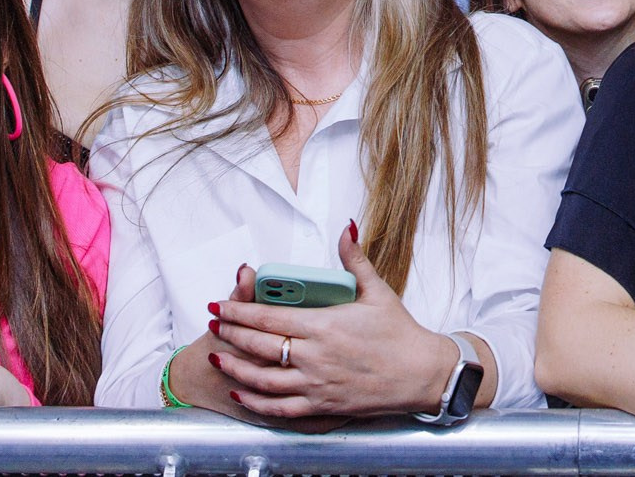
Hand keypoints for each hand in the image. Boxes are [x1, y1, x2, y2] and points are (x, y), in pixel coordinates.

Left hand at [206, 225, 459, 419]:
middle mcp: (314, 357)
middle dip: (231, 334)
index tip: (219, 305)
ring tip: (218, 357)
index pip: (269, 317)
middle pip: (259, 346)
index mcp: (324, 326)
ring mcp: (316, 385)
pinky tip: (240, 394)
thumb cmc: (400, 334)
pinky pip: (279, 408)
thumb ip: (355, 260)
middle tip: (213, 324)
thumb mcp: (377, 291)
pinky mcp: (322, 407)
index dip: (238, 310)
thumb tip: (346, 228)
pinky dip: (255, 402)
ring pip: (262, 379)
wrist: (421, 375)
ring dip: (235, 368)